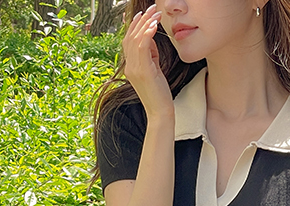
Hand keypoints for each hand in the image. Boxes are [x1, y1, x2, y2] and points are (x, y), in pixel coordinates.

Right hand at [122, 4, 173, 119]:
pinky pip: (142, 48)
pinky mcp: (143, 72)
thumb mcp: (154, 70)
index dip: (134, 26)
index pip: (128, 41)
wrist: (160, 112)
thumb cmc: (160, 93)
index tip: (143, 14)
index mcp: (130, 67)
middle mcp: (129, 67)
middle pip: (130, 37)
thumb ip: (150, 55)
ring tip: (155, 14)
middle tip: (151, 9)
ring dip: (146, 24)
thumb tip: (150, 38)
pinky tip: (153, 26)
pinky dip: (147, 34)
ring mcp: (134, 69)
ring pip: (135, 40)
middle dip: (141, 21)